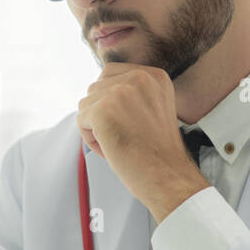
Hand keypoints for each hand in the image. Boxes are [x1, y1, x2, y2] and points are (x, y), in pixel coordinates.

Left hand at [76, 62, 207, 220]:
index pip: (110, 73)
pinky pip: (81, 120)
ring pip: (86, 104)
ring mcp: (120, 92)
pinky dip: (91, 139)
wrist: (167, 176)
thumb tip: (98, 89)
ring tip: (120, 142)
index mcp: (154, 76)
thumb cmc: (157, 151)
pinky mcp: (103, 110)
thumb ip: (132, 92)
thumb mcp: (153, 108)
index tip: (129, 122)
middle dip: (102, 114)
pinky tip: (112, 148)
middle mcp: (139, 78)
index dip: (110, 100)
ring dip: (95, 126)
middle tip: (125, 135)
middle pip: (95, 88)